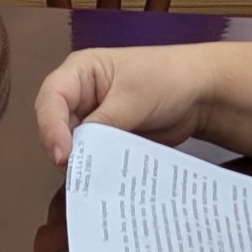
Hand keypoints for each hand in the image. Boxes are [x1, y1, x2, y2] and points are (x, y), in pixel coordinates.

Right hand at [32, 45, 209, 166]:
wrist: (200, 93)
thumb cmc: (168, 78)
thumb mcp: (132, 98)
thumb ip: (103, 124)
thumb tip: (80, 152)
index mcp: (80, 71)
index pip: (51, 99)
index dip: (51, 128)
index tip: (63, 155)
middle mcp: (81, 95)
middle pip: (56, 126)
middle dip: (65, 150)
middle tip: (77, 173)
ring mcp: (93, 119)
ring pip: (73, 146)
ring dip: (82, 162)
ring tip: (93, 179)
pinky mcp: (107, 139)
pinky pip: (94, 156)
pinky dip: (98, 168)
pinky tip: (106, 179)